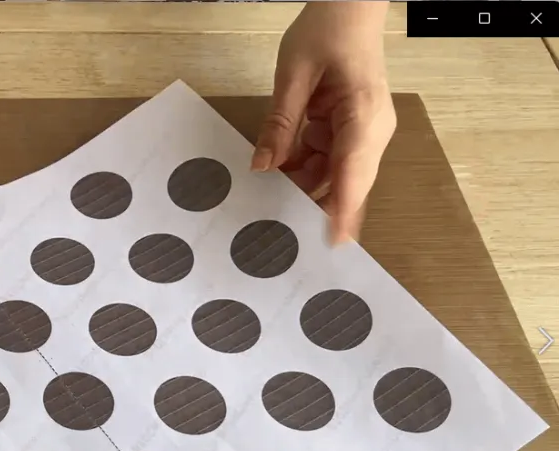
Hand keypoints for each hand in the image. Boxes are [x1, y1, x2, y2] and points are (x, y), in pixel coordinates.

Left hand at [252, 2, 395, 243]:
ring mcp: (364, 132)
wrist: (349, 6)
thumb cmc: (327, 30)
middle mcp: (372, 130)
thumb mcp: (293, 75)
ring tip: (264, 200)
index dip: (342, 211)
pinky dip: (301, 168)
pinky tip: (276, 172)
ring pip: (334, 176)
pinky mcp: (351, 131)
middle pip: (346, 183)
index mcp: (364, 115)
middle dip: (312, 206)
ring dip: (301, 186)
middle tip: (275, 233)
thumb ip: (279, 123)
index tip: (331, 243)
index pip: (354, 172)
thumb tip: (262, 167)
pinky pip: (327, 161)